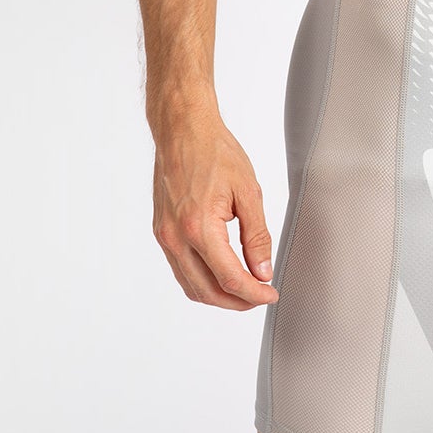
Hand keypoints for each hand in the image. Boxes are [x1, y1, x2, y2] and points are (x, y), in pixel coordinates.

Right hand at [150, 98, 278, 309]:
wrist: (182, 130)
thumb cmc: (215, 152)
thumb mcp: (248, 191)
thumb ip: (257, 236)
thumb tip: (263, 271)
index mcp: (199, 226)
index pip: (230, 278)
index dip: (254, 294)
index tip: (271, 294)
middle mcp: (176, 237)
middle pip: (207, 291)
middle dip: (237, 302)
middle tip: (261, 297)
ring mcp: (165, 236)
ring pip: (191, 286)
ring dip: (218, 296)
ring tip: (245, 290)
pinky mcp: (161, 232)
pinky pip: (180, 270)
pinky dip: (202, 280)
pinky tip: (222, 274)